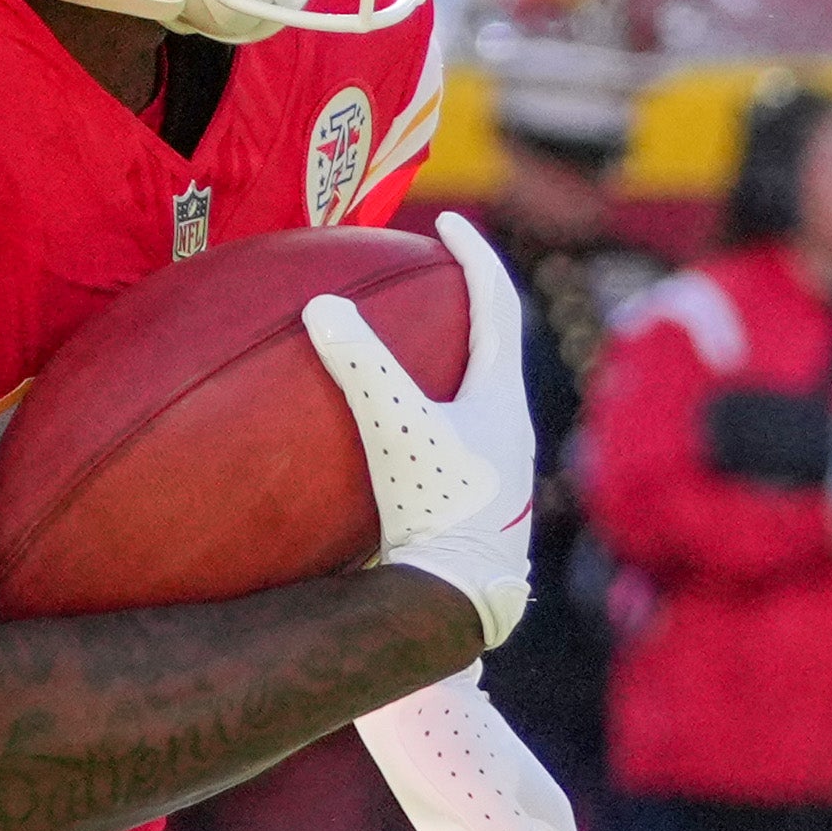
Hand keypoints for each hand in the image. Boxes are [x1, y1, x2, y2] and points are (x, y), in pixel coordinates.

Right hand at [306, 212, 536, 649]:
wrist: (455, 609)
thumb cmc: (434, 515)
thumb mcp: (394, 430)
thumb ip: (360, 366)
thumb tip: (322, 307)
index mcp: (503, 400)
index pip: (498, 303)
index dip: (474, 255)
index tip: (448, 222)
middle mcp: (509, 432)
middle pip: (496, 345)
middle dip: (467, 302)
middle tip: (433, 273)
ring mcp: (495, 473)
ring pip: (479, 394)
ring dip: (450, 358)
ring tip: (413, 341)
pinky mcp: (471, 508)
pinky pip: (456, 437)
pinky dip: (429, 410)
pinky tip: (391, 431)